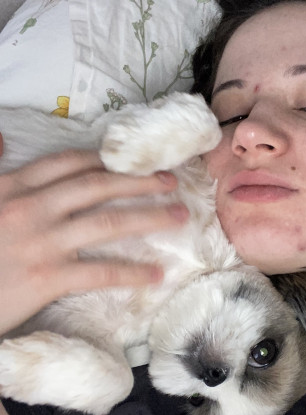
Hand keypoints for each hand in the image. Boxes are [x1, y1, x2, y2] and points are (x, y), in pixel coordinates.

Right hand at [0, 147, 187, 334]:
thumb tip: (1, 137)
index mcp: (12, 187)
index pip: (68, 163)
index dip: (107, 159)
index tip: (136, 159)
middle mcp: (30, 207)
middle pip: (97, 186)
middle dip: (138, 180)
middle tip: (171, 181)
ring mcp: (41, 242)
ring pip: (107, 222)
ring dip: (148, 217)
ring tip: (179, 216)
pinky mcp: (47, 277)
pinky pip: (100, 271)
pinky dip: (132, 272)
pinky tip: (157, 274)